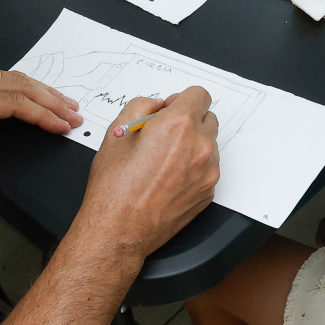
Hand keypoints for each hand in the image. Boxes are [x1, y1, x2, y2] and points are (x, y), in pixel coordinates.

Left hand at [0, 70, 82, 204]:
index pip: (13, 103)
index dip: (42, 114)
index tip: (63, 125)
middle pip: (20, 85)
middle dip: (51, 99)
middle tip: (76, 114)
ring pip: (12, 77)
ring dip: (41, 90)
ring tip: (64, 103)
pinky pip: (1, 76)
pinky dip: (24, 86)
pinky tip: (32, 93)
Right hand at [72, 88, 220, 261]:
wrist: (120, 230)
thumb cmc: (115, 187)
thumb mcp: (117, 131)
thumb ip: (142, 106)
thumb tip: (157, 105)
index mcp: (178, 125)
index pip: (200, 94)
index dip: (181, 100)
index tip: (169, 110)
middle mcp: (200, 146)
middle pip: (207, 118)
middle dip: (188, 121)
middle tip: (162, 136)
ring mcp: (208, 171)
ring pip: (209, 144)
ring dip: (192, 145)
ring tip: (163, 161)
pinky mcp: (209, 192)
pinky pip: (207, 168)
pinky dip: (193, 168)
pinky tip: (168, 179)